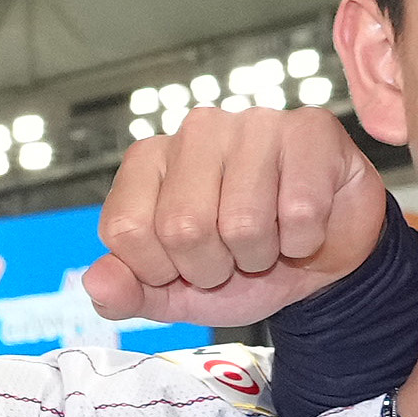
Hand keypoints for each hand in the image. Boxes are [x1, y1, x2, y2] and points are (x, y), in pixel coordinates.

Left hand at [82, 104, 390, 326]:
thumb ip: (128, 293)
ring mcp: (253, 123)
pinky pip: (300, 211)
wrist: (321, 261)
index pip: (126, 229)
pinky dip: (304, 240)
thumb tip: (96, 283)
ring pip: (243, 222)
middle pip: (183, 227)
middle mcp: (196, 131)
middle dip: (213, 267)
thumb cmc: (243, 264)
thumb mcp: (176, 293)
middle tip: (234, 256)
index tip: (184, 266)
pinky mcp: (309, 130)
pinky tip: (303, 224)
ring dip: (261, 255)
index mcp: (149, 161)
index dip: (159, 270)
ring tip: (271, 238)